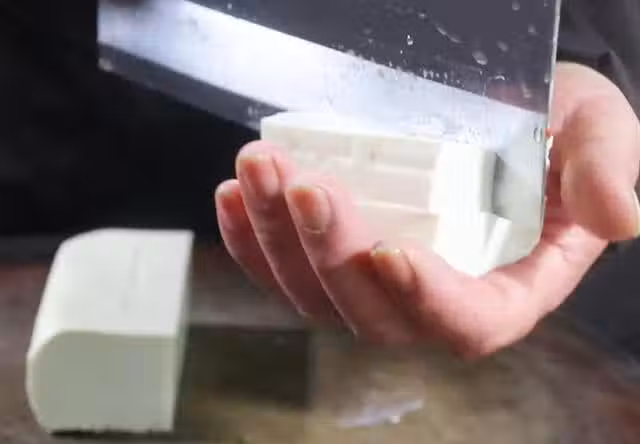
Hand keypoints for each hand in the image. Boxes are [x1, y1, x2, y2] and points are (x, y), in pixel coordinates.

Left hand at [214, 62, 639, 357]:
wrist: (503, 115)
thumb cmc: (553, 131)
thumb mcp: (597, 135)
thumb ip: (604, 172)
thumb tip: (618, 218)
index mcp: (505, 287)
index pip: (467, 322)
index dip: (429, 301)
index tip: (392, 252)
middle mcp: (433, 297)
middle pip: (373, 310)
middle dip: (329, 252)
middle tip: (300, 183)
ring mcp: (378, 282)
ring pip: (318, 291)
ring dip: (277, 238)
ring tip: (257, 171)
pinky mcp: (339, 255)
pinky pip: (288, 268)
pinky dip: (253, 240)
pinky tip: (236, 196)